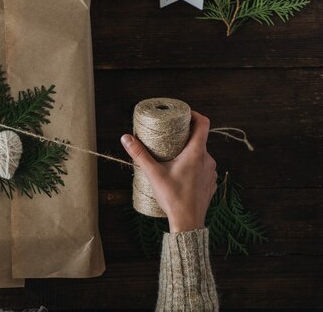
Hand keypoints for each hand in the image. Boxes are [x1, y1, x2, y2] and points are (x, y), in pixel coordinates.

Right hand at [120, 111, 217, 232]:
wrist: (188, 222)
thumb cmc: (173, 198)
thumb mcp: (153, 173)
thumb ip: (139, 154)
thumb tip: (126, 138)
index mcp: (196, 153)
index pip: (202, 123)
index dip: (194, 115)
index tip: (183, 114)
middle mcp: (208, 160)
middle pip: (199, 139)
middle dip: (185, 136)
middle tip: (170, 136)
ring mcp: (211, 172)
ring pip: (201, 154)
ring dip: (189, 152)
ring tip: (173, 156)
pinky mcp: (210, 183)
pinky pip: (203, 168)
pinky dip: (194, 166)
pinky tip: (181, 173)